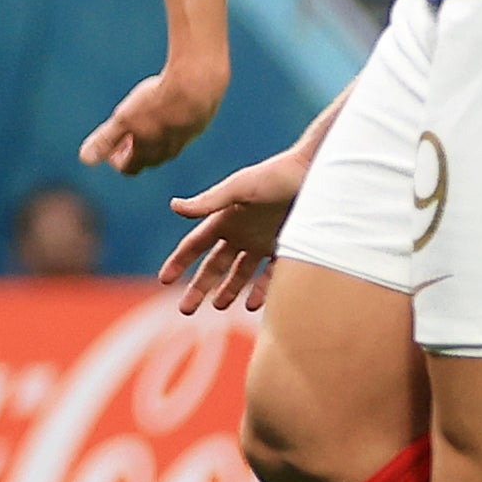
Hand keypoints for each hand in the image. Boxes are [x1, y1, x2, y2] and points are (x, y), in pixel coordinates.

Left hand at [78, 61, 226, 174]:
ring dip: (152, 138)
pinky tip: (166, 106)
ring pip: (166, 147)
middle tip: (125, 132)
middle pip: (148, 159)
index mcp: (148, 153)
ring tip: (144, 119)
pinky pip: (181, 132)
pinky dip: (169, 126)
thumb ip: (105, 140)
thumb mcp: (124, 119)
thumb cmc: (157, 102)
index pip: (129, 169)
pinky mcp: (199, 123)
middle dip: (133, 149)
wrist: (196, 85)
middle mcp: (169, 151)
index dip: (116, 160)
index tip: (111, 145)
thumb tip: (84, 159)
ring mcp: (186, 138)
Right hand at [156, 139, 309, 312]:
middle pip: (214, 265)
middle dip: (199, 286)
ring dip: (228, 290)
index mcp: (225, 218)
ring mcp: (264, 242)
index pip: (195, 245)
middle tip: (185, 309)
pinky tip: (251, 304)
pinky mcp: (288, 247)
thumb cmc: (276, 175)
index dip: (178, 262)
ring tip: (218, 306)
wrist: (318, 173)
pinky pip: (271, 275)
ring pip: (240, 273)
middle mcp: (241, 232)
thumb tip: (174, 207)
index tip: (164, 280)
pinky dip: (261, 290)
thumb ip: (209, 201)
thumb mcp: (239, 187)